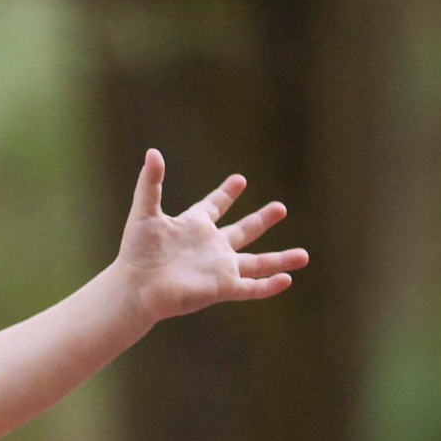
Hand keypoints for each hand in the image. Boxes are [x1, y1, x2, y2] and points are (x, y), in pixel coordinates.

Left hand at [115, 149, 308, 322]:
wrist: (135, 287)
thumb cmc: (136, 252)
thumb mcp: (144, 212)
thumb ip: (150, 183)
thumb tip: (152, 152)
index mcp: (193, 226)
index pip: (214, 206)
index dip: (226, 194)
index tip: (240, 180)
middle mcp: (210, 247)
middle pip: (242, 231)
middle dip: (262, 220)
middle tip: (280, 207)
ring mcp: (218, 268)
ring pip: (257, 263)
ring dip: (280, 259)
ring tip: (304, 255)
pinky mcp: (222, 288)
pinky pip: (251, 287)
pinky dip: (269, 285)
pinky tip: (287, 279)